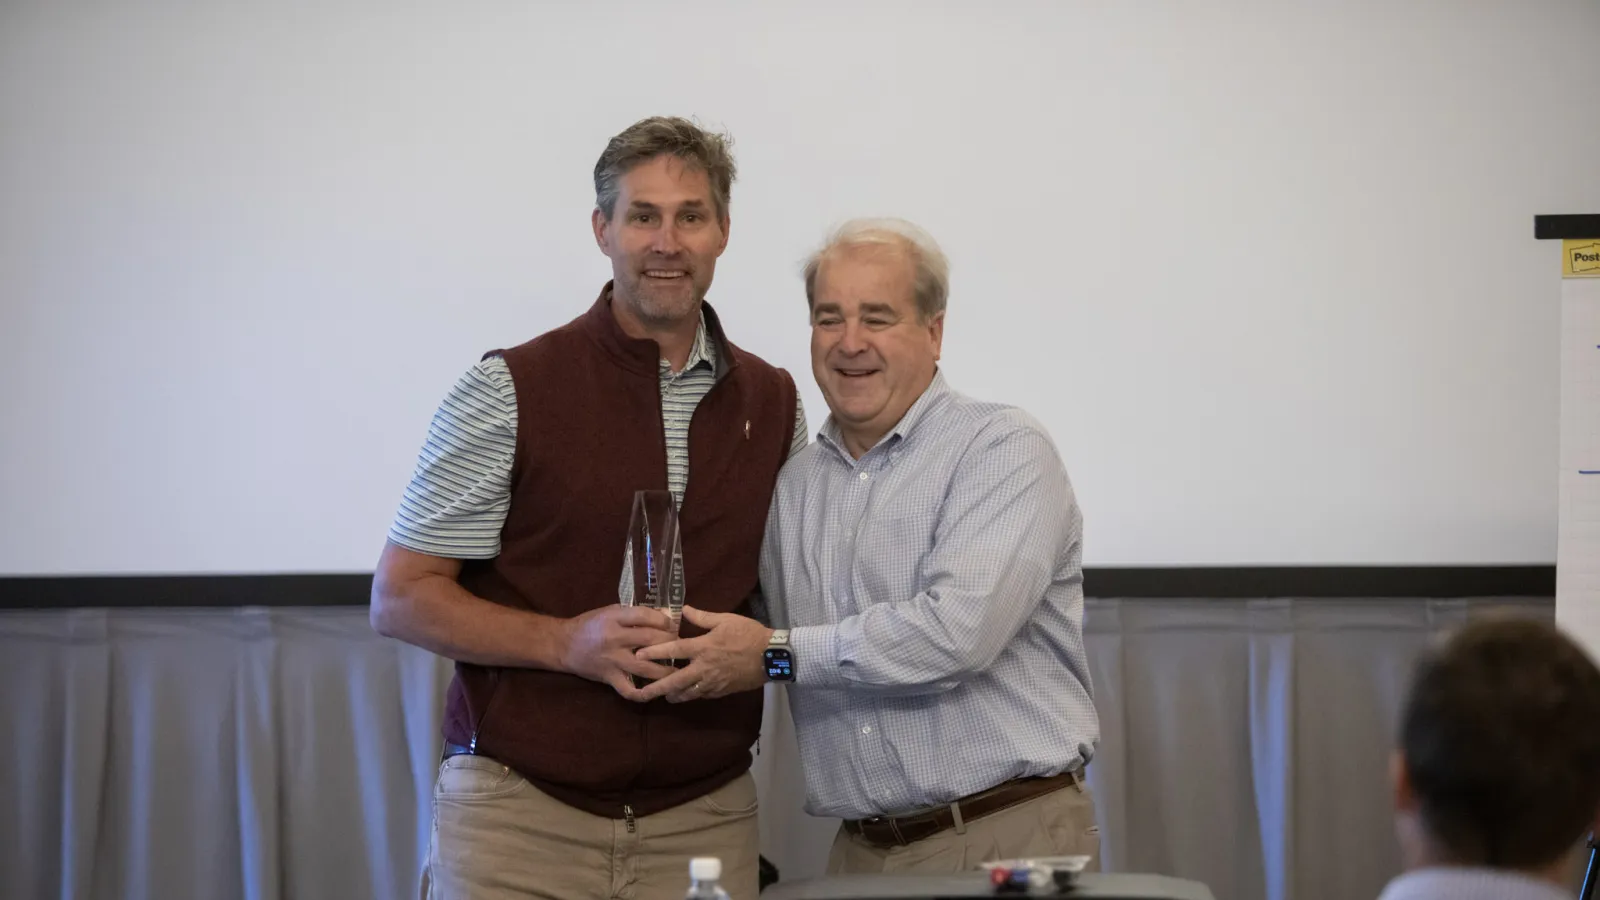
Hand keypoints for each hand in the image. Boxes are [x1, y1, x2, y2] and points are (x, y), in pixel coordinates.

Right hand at [560, 605, 678, 700]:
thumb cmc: (589, 625)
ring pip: (646, 669)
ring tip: (677, 671)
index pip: (646, 616)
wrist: (563, 645)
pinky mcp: (609, 678)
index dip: (665, 621)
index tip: (674, 625)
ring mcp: (613, 660)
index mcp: (614, 618)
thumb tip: (663, 616)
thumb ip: (634, 615)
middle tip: (680, 646)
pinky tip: (655, 691)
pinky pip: (629, 690)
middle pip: (652, 641)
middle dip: (671, 643)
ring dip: (666, 671)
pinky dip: (643, 694)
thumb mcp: (609, 611)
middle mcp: (615, 638)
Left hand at [633, 606, 771, 702]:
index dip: (655, 653)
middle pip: (675, 681)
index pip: (674, 651)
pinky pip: (702, 695)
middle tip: (642, 693)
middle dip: (657, 688)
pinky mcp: (722, 690)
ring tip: (664, 696)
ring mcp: (713, 682)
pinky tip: (687, 694)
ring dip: (673, 695)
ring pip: (688, 693)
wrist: (771, 656)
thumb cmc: (749, 634)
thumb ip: (702, 617)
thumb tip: (683, 609)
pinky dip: (692, 695)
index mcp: (703, 647)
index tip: (638, 655)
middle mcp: (704, 667)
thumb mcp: (725, 620)